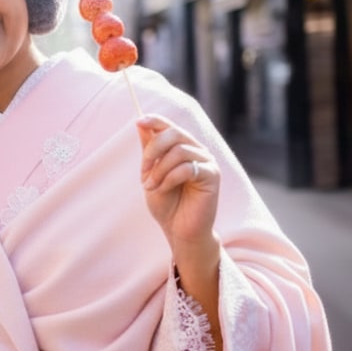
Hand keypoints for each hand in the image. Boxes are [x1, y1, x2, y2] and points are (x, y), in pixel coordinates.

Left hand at [136, 114, 219, 271]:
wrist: (179, 230)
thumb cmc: (167, 203)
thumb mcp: (151, 173)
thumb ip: (149, 149)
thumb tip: (141, 123)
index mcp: (184, 147)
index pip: (170, 126)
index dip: (155, 120)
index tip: (139, 121)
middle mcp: (198, 151)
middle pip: (174, 133)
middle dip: (152, 151)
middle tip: (143, 172)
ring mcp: (207, 162)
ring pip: (179, 151)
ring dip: (159, 169)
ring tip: (151, 186)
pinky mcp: (212, 175)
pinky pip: (187, 168)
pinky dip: (169, 178)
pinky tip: (163, 189)